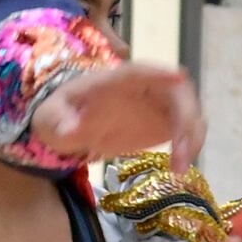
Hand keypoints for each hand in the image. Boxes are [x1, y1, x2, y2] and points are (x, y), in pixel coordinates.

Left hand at [29, 58, 204, 170]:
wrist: (72, 126)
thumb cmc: (61, 116)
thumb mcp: (50, 119)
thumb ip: (59, 122)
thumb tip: (71, 130)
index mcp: (114, 80)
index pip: (139, 72)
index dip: (159, 73)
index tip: (179, 76)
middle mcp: (144, 86)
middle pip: (176, 92)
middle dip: (185, 119)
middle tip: (180, 153)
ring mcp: (158, 102)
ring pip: (189, 111)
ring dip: (191, 138)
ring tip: (178, 169)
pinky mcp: (167, 121)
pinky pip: (188, 129)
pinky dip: (189, 147)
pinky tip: (178, 169)